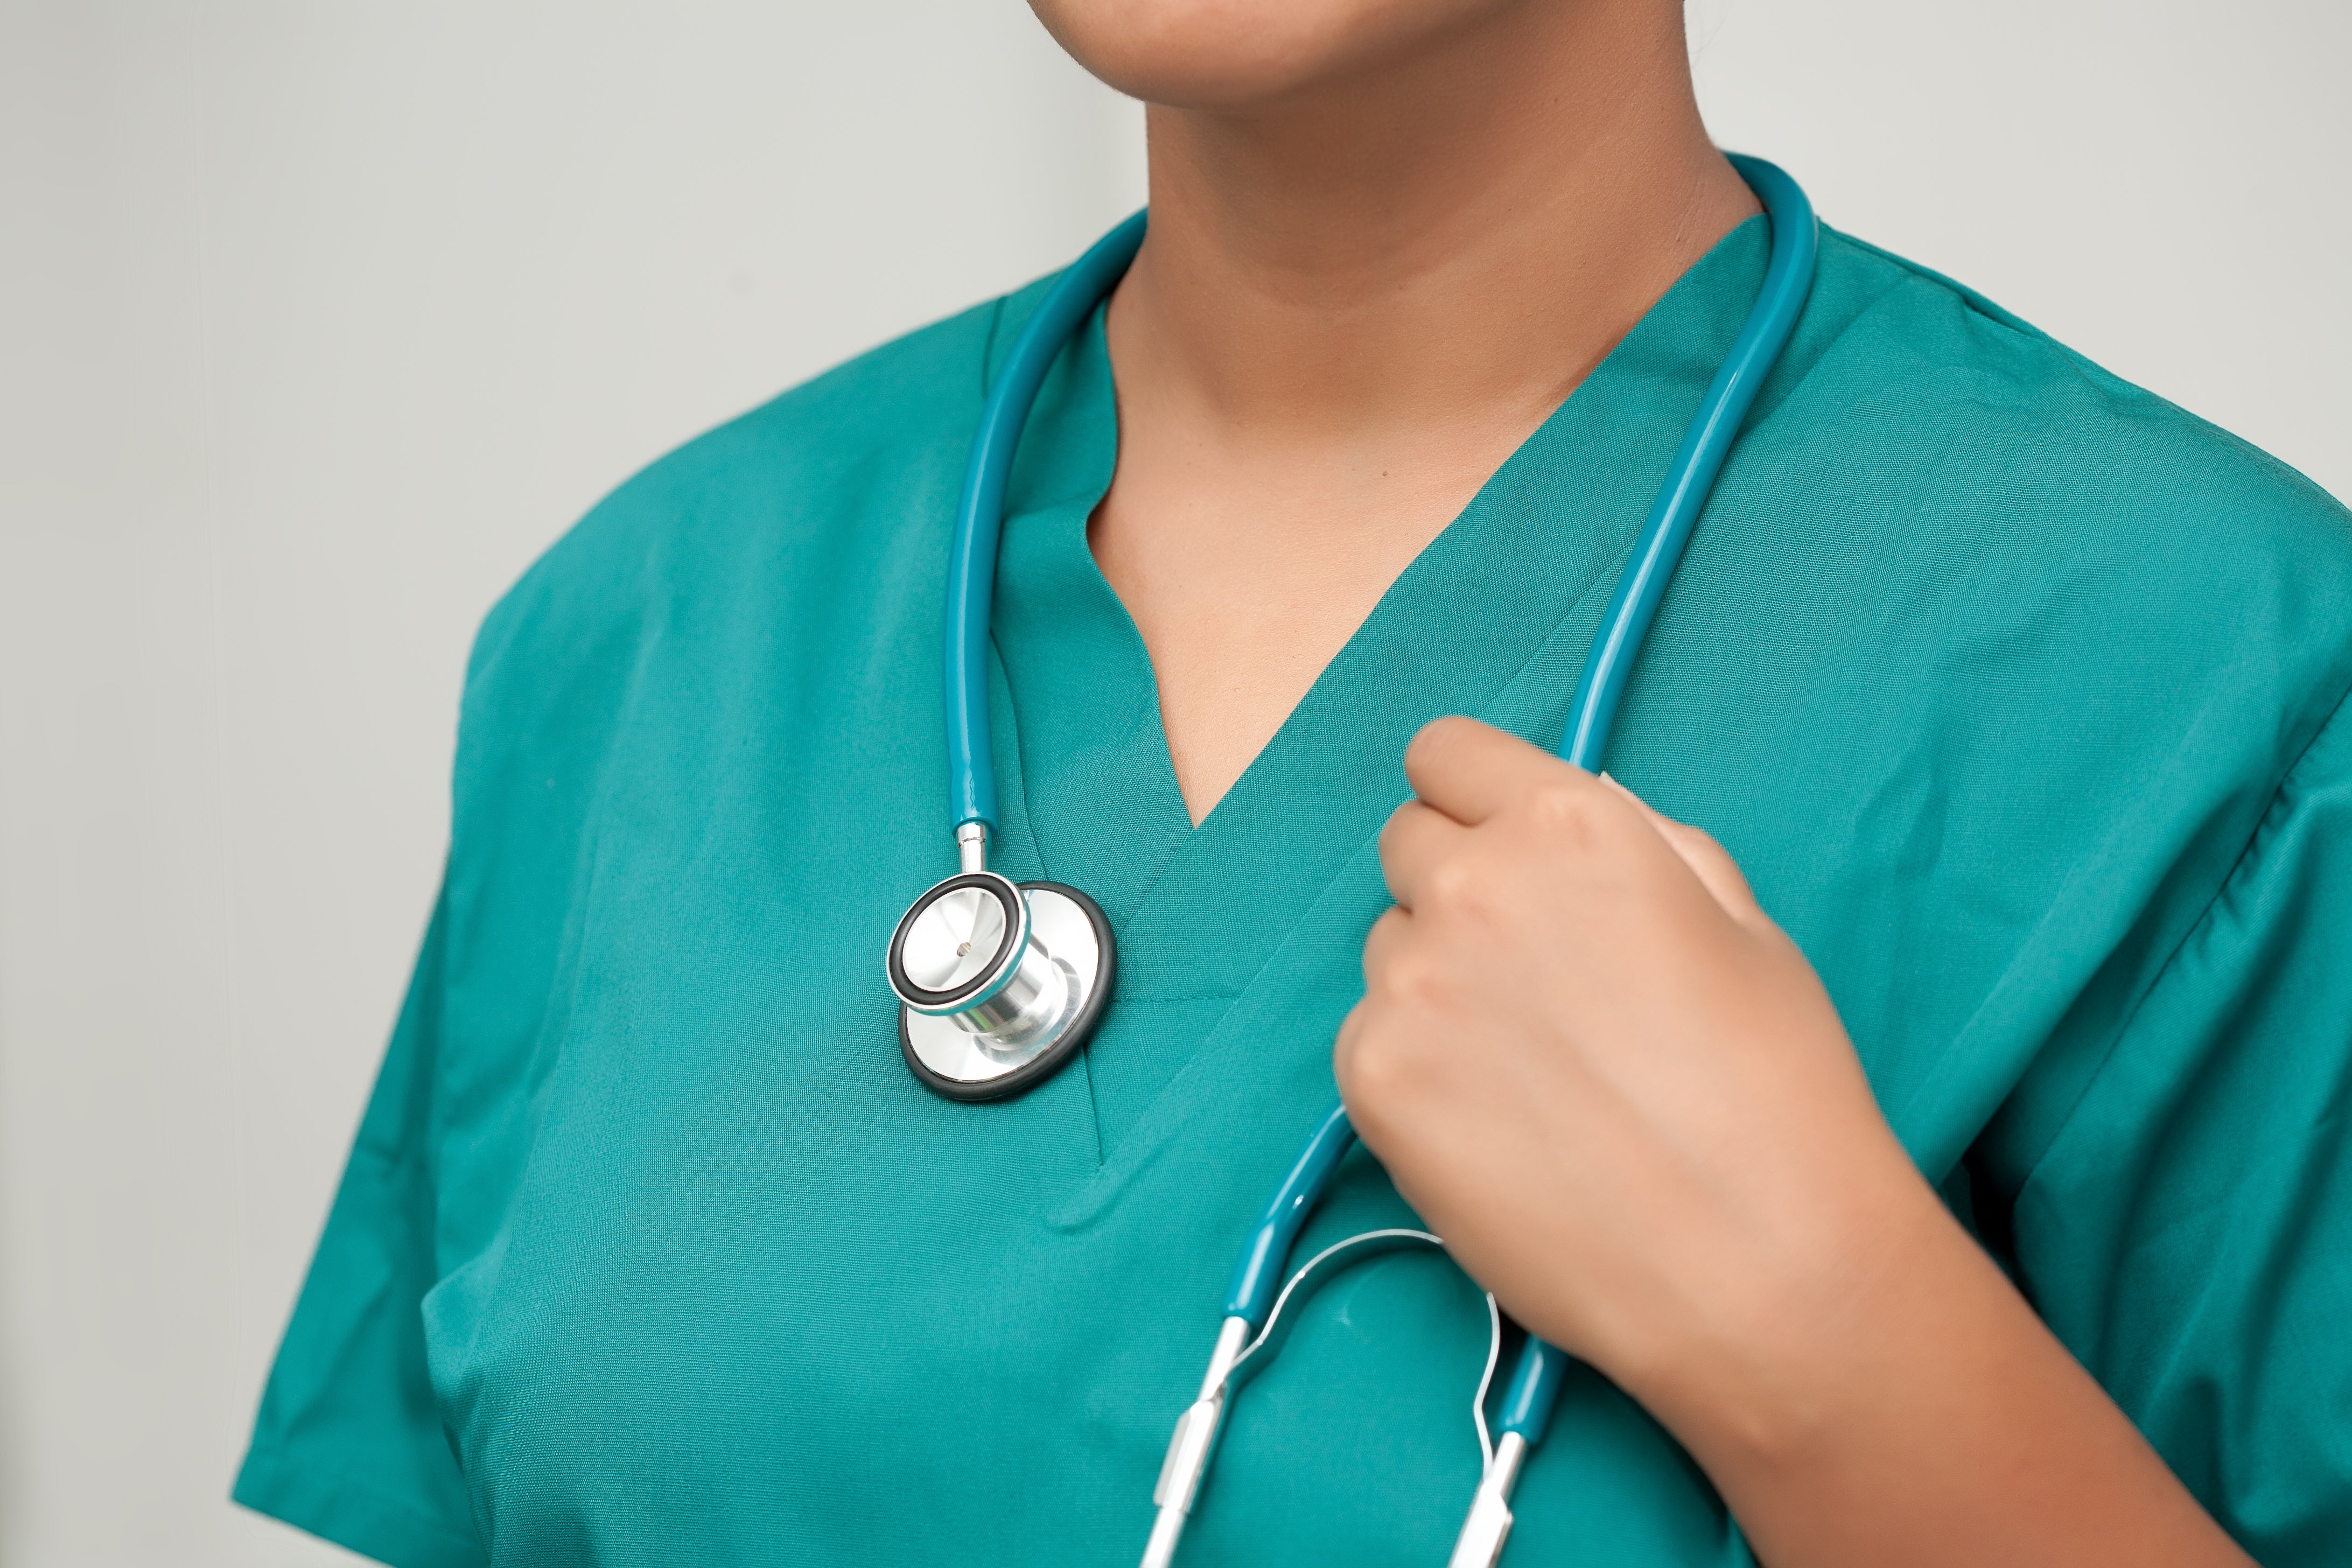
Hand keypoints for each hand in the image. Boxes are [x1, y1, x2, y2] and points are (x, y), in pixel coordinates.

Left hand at [1335, 717, 2253, 1567]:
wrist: (1759, 1259)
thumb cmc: (1774, 1090)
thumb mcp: (1735, 919)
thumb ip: (1635, 845)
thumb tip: (1570, 818)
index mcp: (1569, 825)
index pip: (1446, 753)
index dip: (1469, 795)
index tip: (1487, 837)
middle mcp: (1473, 883)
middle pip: (1407, 845)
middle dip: (1454, 885)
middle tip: (1528, 972)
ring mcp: (1412, 982)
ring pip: (1389, 948)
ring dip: (1437, 982)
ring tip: (1533, 1069)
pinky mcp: (1374, 1078)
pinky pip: (1370, 1038)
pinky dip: (1417, 1069)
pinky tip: (1500, 1124)